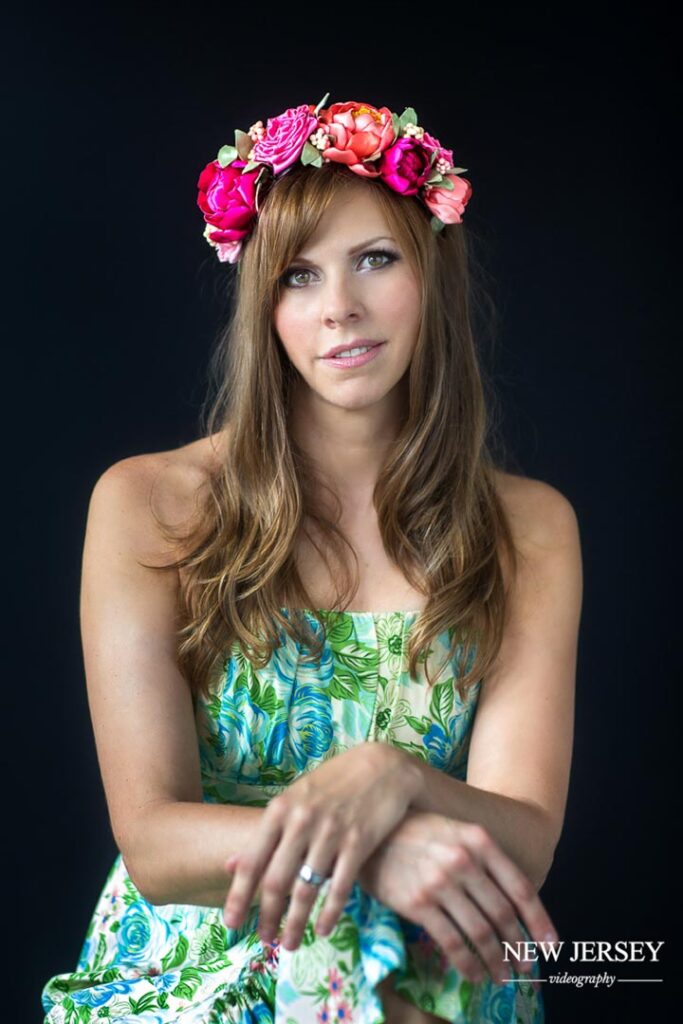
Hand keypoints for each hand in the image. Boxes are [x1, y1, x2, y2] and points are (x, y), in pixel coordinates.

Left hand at [222, 742, 419, 948]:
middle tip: (264, 940)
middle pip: (276, 881)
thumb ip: (266, 832)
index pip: (252, 861)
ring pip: (306, 890)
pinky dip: (329, 914)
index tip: (231, 924)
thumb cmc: (333, 783)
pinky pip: (339, 887)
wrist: (382, 766)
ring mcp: (331, 832)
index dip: (238, 896)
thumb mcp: (295, 799)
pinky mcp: (359, 842)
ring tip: (290, 944)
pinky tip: (323, 929)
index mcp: (280, 809)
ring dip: (296, 923)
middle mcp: (301, 822)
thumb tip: (229, 864)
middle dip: (267, 917)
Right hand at [358, 809, 558, 985]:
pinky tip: (474, 975)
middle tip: (525, 966)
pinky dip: (467, 965)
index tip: (551, 946)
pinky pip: (451, 942)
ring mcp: (440, 882)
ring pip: (479, 932)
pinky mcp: (418, 903)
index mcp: (479, 841)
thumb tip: (511, 905)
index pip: (520, 887)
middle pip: (502, 914)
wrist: (371, 832)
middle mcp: (464, 860)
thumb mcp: (456, 832)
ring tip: (502, 976)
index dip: (539, 921)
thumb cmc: (416, 833)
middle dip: (518, 946)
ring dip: (495, 961)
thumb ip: (483, 860)